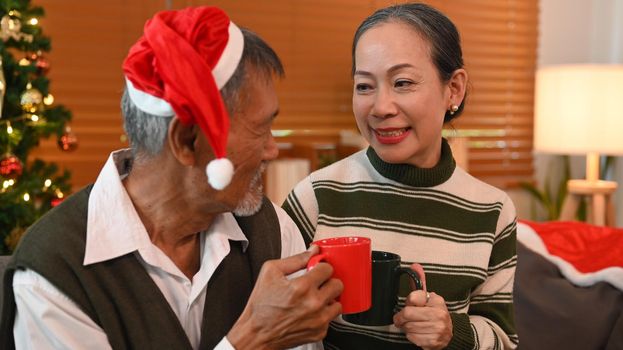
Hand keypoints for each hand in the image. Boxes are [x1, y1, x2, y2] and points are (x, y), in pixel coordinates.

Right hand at [227, 246, 343, 349]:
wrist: (257, 333)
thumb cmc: (261, 306)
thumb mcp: (271, 272)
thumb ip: (296, 259)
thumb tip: (312, 251)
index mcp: (302, 287)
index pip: (328, 269)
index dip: (320, 267)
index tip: (316, 270)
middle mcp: (313, 304)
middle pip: (337, 284)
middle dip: (327, 281)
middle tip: (317, 283)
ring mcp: (318, 320)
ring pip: (338, 302)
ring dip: (328, 299)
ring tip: (314, 298)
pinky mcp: (319, 332)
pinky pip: (331, 318)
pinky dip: (323, 314)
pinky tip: (310, 312)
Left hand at [393, 264, 451, 349]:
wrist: (451, 333)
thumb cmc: (435, 314)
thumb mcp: (429, 298)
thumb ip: (420, 283)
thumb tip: (414, 266)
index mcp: (437, 301)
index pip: (412, 297)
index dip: (407, 302)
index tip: (410, 304)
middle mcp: (439, 314)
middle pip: (407, 314)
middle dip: (401, 317)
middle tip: (402, 318)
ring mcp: (437, 329)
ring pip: (408, 327)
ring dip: (406, 327)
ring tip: (413, 325)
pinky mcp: (433, 342)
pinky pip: (413, 338)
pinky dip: (412, 337)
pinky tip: (418, 333)